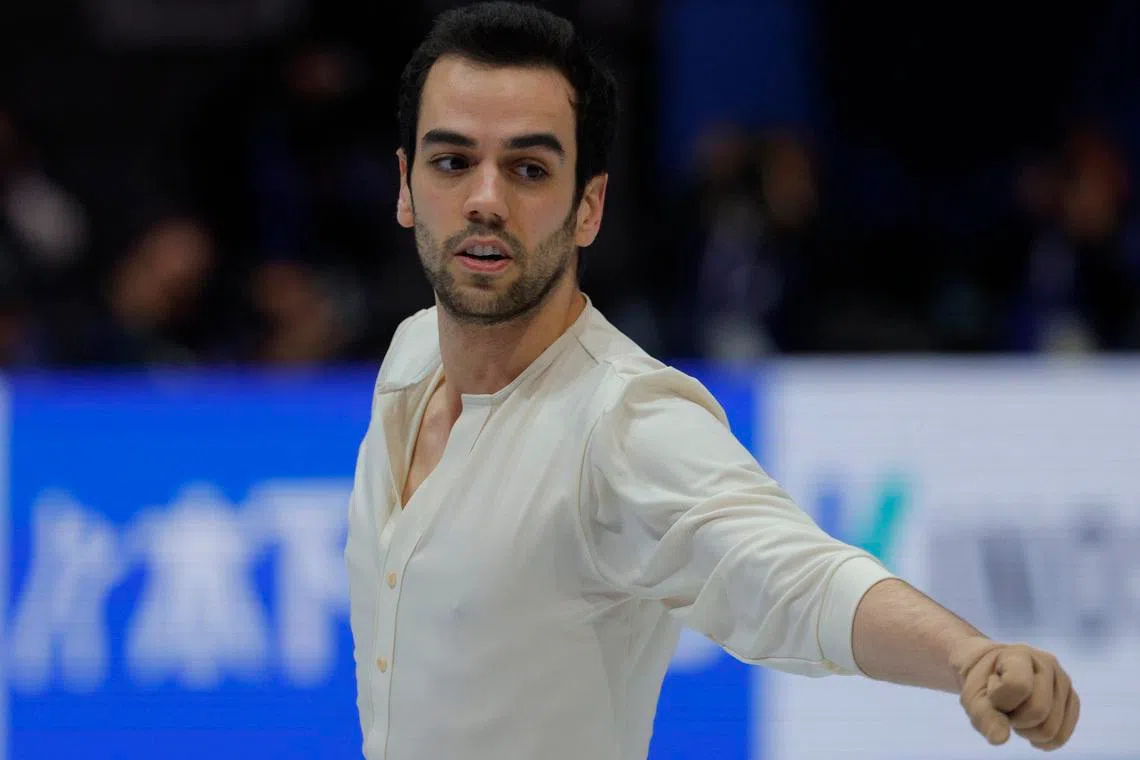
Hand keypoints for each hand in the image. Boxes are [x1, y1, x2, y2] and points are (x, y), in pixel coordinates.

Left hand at [949, 637, 1079, 750]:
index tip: (991, 693)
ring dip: (1027, 731)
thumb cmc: (982, 684)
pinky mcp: (1072, 699)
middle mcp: (1047, 663)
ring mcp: (1063, 681)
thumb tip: (1000, 739)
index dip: (1000, 701)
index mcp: (1019, 655)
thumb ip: (983, 715)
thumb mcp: (972, 697)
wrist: (992, 673)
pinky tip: (1028, 727)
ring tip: (1016, 712)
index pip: (1018, 686)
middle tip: (1004, 708)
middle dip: (1015, 720)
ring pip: (1051, 729)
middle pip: (1038, 712)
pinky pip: (1061, 736)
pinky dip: (1040, 739)